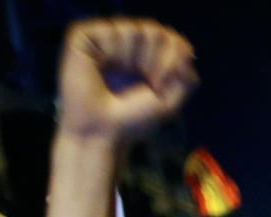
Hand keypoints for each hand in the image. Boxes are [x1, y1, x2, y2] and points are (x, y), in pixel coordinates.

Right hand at [56, 19, 197, 141]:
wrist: (100, 133)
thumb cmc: (131, 121)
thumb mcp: (169, 101)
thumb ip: (187, 77)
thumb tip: (186, 52)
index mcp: (147, 54)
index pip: (172, 39)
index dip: (172, 61)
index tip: (159, 87)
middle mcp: (127, 43)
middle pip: (155, 32)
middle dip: (153, 63)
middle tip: (138, 86)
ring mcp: (106, 38)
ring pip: (134, 30)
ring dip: (131, 60)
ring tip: (117, 78)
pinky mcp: (83, 36)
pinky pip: (110, 30)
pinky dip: (111, 51)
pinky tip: (100, 66)